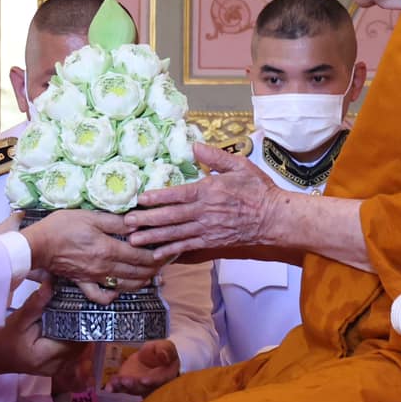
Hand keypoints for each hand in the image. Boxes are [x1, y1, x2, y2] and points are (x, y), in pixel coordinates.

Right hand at [0, 284, 95, 384]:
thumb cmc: (5, 339)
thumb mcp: (18, 320)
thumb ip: (34, 304)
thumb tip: (50, 283)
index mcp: (46, 356)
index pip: (75, 338)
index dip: (80, 320)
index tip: (81, 302)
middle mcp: (57, 366)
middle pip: (81, 342)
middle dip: (82, 323)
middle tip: (82, 302)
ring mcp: (60, 368)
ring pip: (80, 346)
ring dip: (80, 329)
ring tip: (79, 310)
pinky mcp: (60, 365)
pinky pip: (74, 349)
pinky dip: (74, 336)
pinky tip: (71, 322)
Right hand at [23, 208, 163, 293]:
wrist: (37, 245)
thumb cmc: (62, 226)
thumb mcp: (91, 216)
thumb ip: (116, 222)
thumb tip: (138, 222)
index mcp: (109, 249)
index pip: (142, 255)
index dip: (160, 254)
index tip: (171, 250)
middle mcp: (105, 267)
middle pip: (138, 272)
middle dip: (156, 268)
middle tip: (166, 262)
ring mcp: (94, 277)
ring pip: (125, 285)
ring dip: (141, 281)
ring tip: (151, 275)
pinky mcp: (82, 282)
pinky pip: (100, 296)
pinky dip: (112, 296)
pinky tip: (118, 291)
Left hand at [109, 339, 180, 394]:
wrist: (151, 356)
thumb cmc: (161, 352)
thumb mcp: (166, 347)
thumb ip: (165, 350)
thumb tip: (163, 355)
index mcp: (164, 376)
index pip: (159, 380)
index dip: (152, 381)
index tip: (144, 381)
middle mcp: (151, 385)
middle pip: (143, 388)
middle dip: (134, 385)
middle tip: (126, 381)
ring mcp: (137, 386)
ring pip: (130, 389)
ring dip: (122, 386)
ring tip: (115, 382)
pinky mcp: (126, 383)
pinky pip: (120, 387)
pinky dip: (114, 388)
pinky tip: (109, 387)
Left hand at [123, 144, 281, 258]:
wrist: (274, 218)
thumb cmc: (258, 190)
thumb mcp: (240, 166)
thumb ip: (216, 157)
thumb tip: (194, 146)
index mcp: (210, 191)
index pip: (178, 194)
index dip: (158, 197)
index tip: (140, 199)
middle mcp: (205, 212)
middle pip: (171, 216)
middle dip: (147, 220)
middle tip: (126, 222)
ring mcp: (207, 229)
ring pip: (175, 234)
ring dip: (153, 237)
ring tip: (133, 240)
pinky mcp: (211, 242)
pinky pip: (187, 247)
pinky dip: (170, 251)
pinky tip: (156, 255)